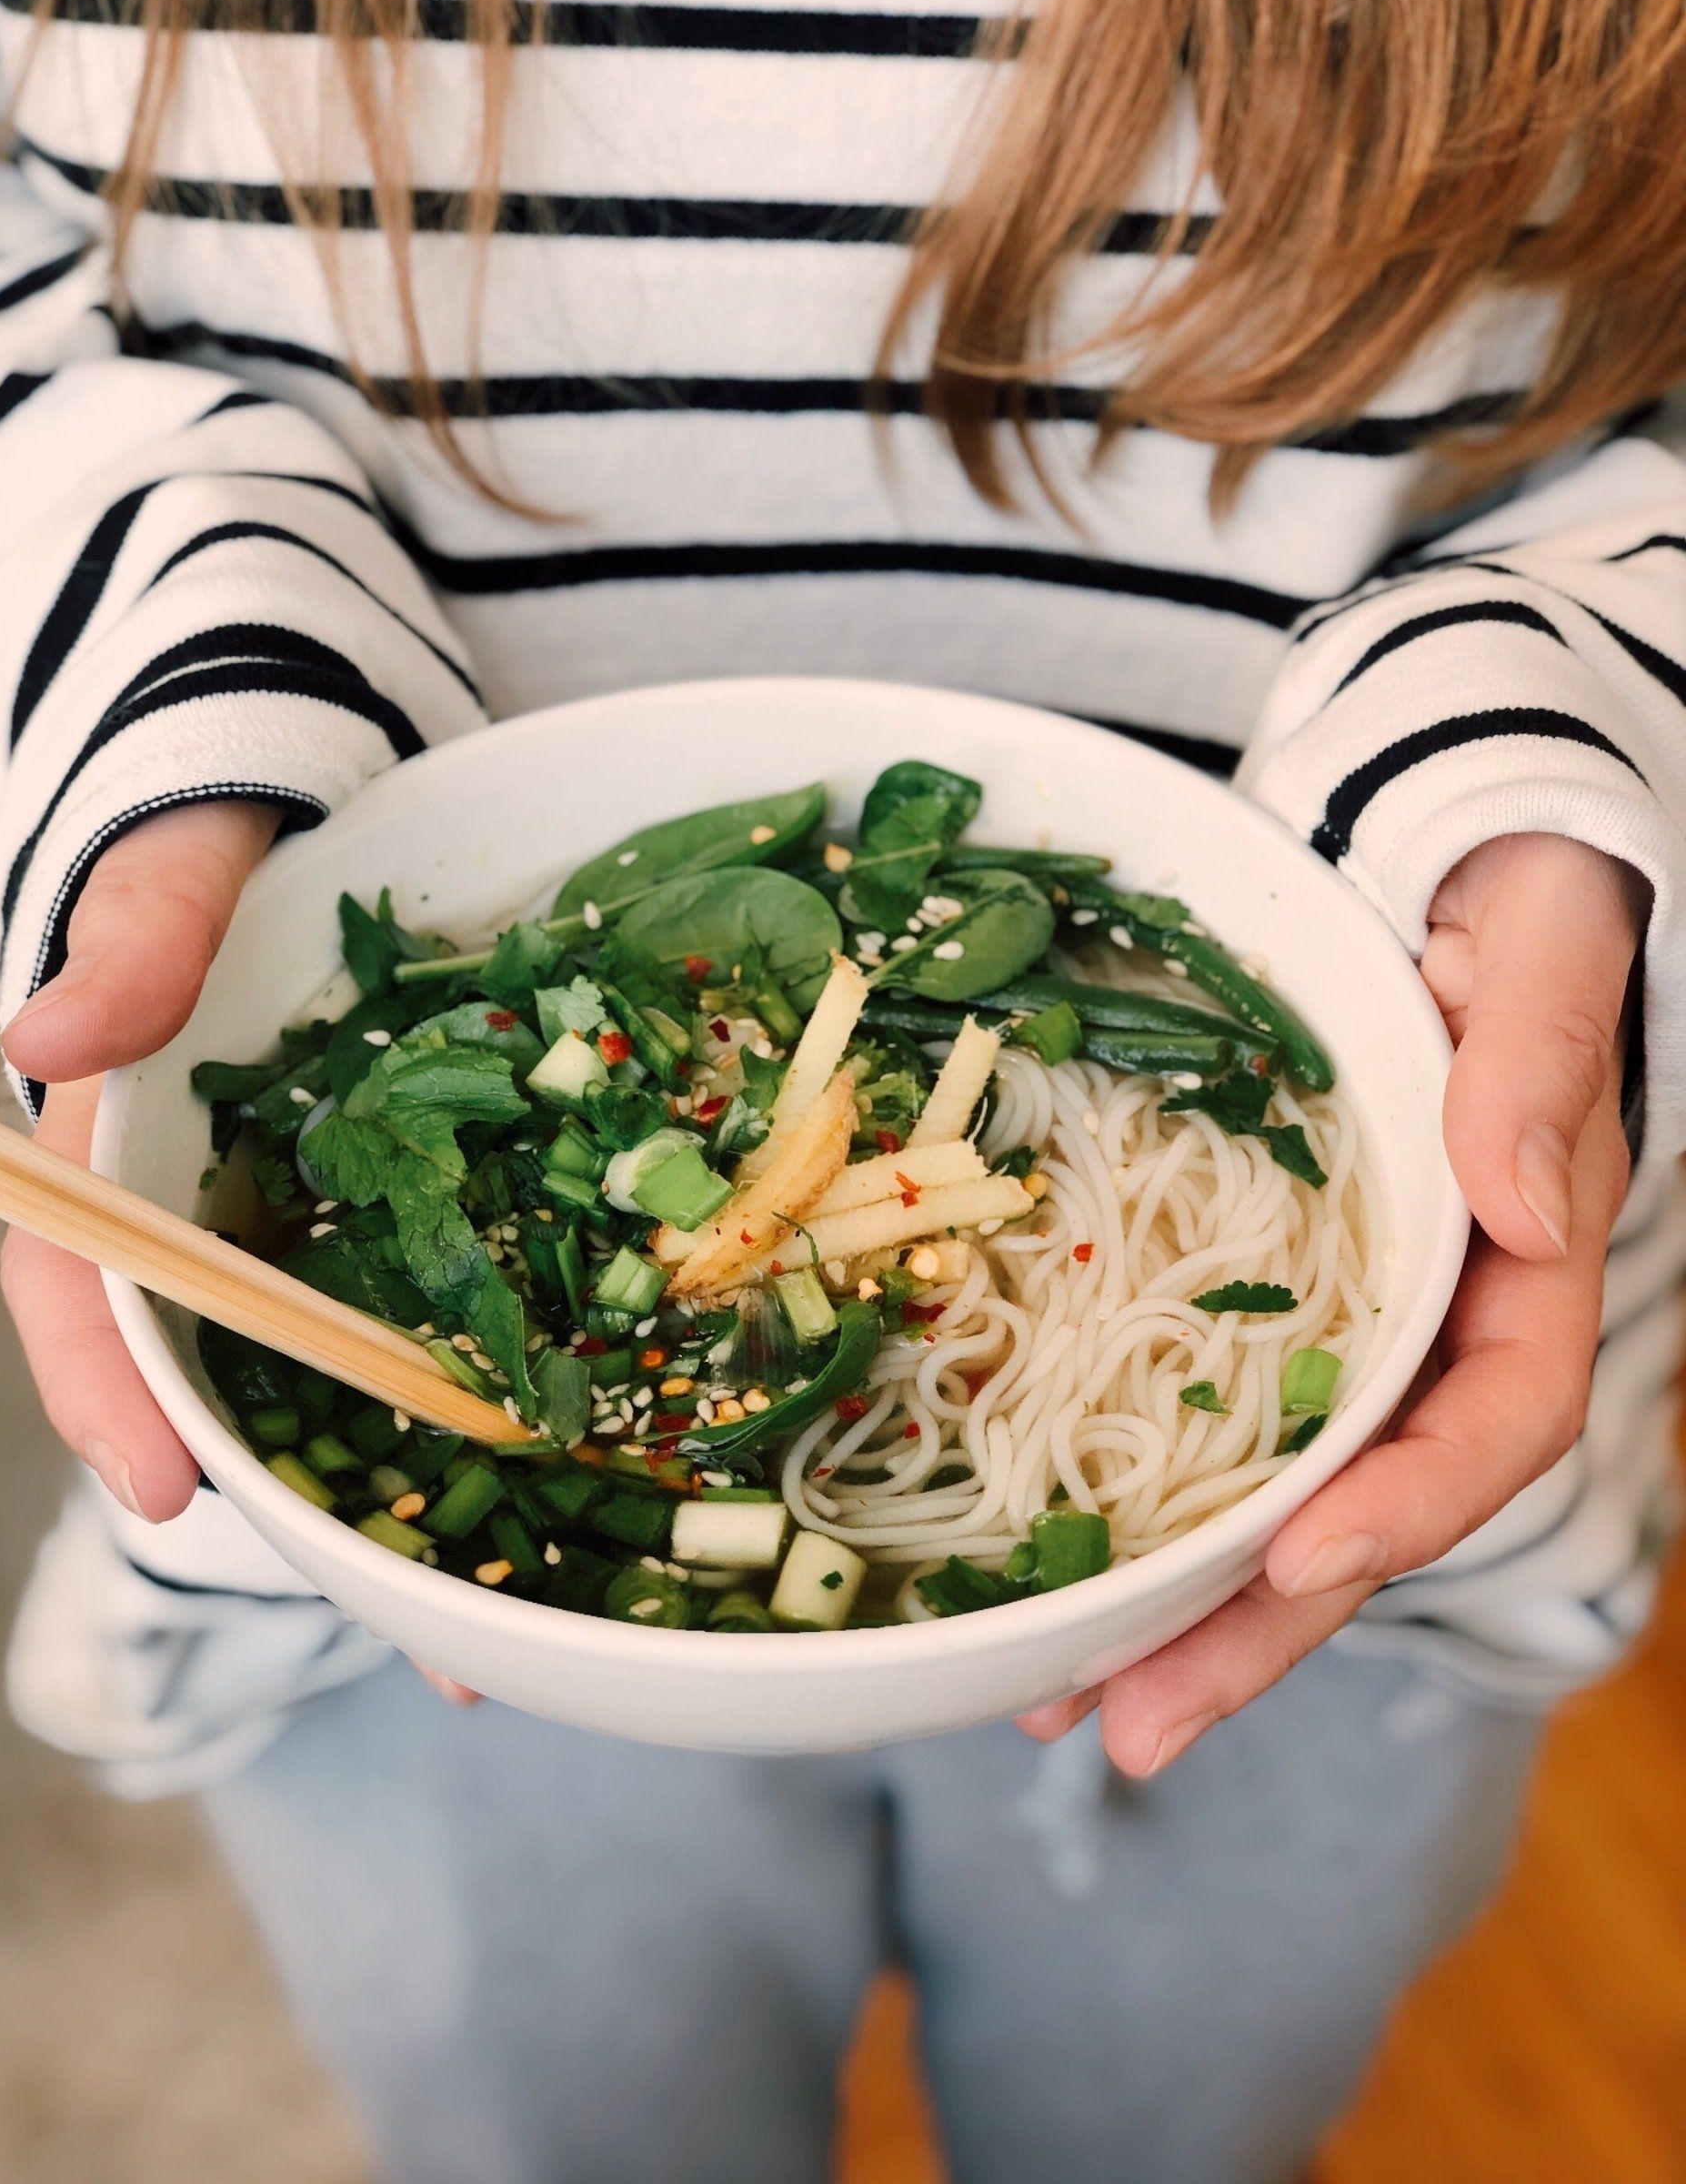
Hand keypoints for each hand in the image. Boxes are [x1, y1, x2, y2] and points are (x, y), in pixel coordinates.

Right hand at [0, 799, 484, 1706]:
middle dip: (310, 1516)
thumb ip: (129, 941)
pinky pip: (435, 1313)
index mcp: (118, 1155)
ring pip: (338, 1381)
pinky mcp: (402, 1215)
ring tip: (512, 1631)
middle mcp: (210, 1221)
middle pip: (231, 1385)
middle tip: (423, 1649)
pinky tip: (575, 1486)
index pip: (82, 1294)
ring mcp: (307, 1229)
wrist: (290, 816)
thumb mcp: (165, 871)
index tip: (169, 1493)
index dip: (112, 1398)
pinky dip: (488, 1393)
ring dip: (415, 1500)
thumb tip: (47, 1033)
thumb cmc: (206, 847)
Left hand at [1021, 833, 1644, 1773]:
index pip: (1499, 1413)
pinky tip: (1042, 1579)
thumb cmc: (1507, 890)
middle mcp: (1443, 1318)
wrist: (1439, 860)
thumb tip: (1515, 1195)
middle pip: (1367, 1506)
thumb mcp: (1541, 940)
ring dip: (1178, 1612)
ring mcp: (1352, 1321)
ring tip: (1054, 1705)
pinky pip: (1207, 1424)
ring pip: (1277, 1496)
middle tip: (1132, 1724)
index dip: (1411, 1498)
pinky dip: (1134, 1507)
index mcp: (1529, 1253)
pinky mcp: (1266, 1300)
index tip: (1306, 1556)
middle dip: (1259, 1626)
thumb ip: (1537, 1057)